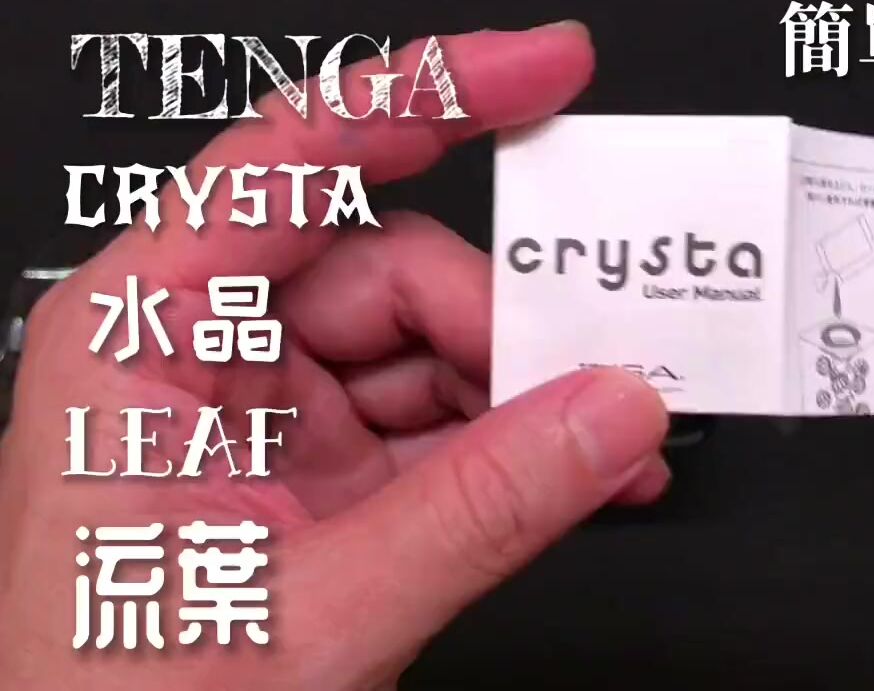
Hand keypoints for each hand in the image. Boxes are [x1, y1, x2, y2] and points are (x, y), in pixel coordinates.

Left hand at [0, 22, 670, 689]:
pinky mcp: (329, 474)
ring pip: (438, 349)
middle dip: (505, 325)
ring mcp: (277, 417)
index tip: (541, 71)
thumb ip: (482, 506)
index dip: (430, 95)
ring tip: (595, 447)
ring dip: (527, 396)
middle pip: (394, 269)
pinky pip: (448, 422)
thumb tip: (610, 410)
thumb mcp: (311, 609)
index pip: (296, 162)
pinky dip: (520, 446)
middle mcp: (209, 357)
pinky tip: (578, 472)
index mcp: (144, 337)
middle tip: (596, 368)